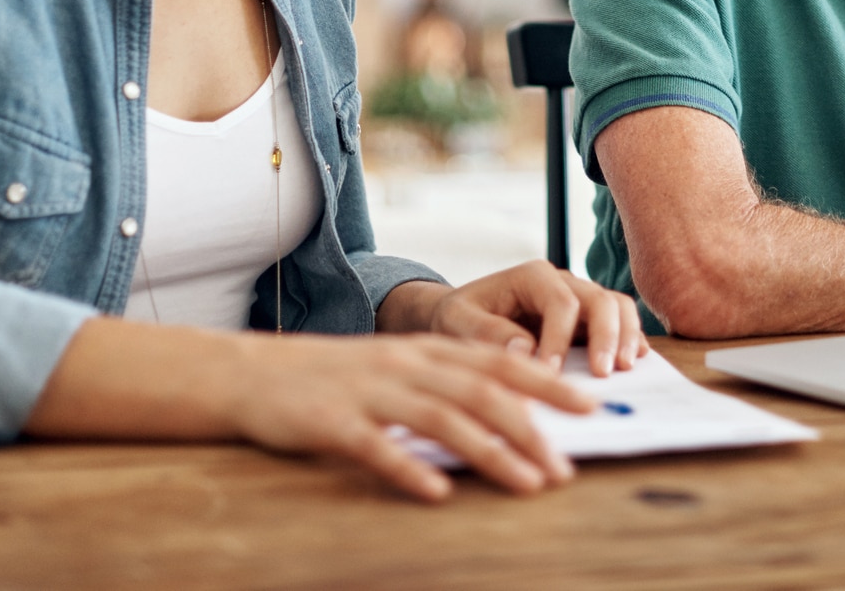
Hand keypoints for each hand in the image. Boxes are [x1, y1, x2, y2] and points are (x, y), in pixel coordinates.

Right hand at [229, 332, 593, 501]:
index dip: (548, 382)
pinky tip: (436, 494)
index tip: (591, 407)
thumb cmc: (336, 378)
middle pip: (480, 392)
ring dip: (490, 451)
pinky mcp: (332, 422)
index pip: (499, 361)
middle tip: (567, 466)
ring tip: (527, 483)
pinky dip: (408, 469)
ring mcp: (369, 392)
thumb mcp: (398, 369)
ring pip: (441, 418)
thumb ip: (449, 383)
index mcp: (425, 351)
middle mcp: (405, 366)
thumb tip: (514, 413)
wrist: (253, 374)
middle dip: (531, 428)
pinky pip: (376, 447)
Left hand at [402, 261, 648, 375]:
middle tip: (603, 374)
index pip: (560, 302)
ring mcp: (578, 300)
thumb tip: (526, 350)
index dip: (560, 338)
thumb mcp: (457, 322)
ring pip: (616, 306)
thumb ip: (487, 332)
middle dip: (606, 336)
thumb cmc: (458, 318)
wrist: (462, 318)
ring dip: (625, 335)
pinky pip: (619, 322)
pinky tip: (635, 359)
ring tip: (624, 368)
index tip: (550, 373)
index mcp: (531, 277)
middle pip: (598, 299)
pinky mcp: (587, 321)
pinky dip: (629, 338)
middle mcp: (561, 282)